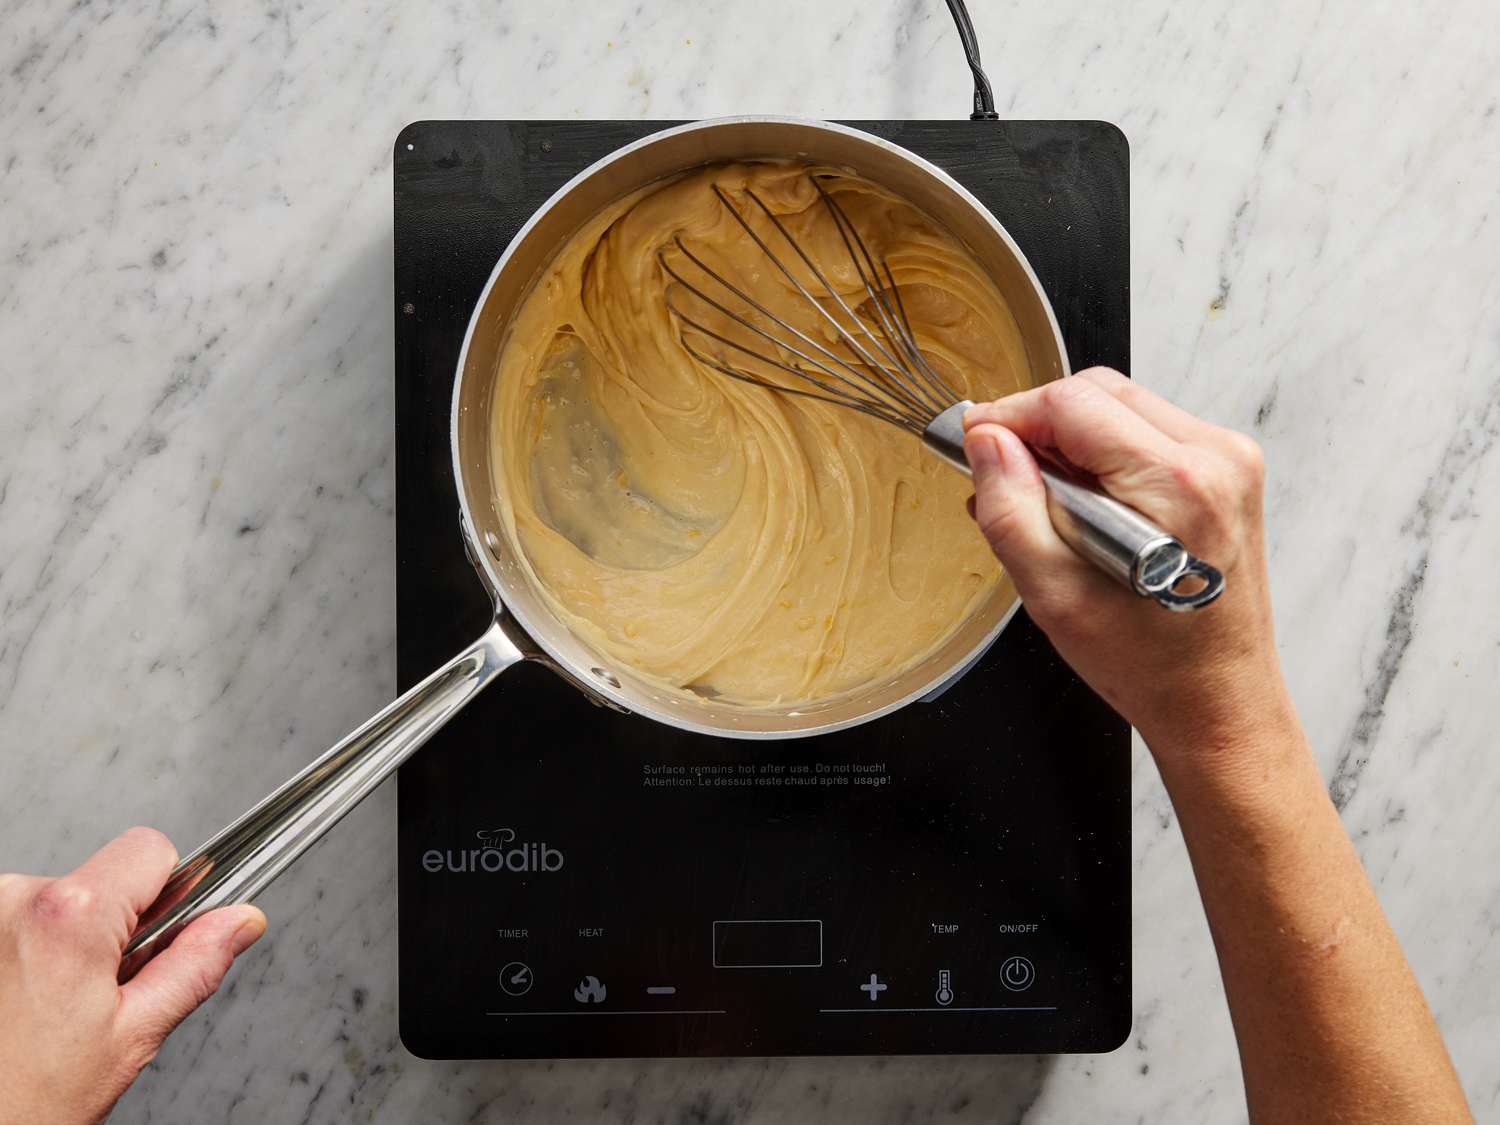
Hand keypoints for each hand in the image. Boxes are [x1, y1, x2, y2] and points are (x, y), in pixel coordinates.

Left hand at [0, 827, 265, 1124]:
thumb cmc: (24, 1103)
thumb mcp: (132, 1036)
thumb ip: (195, 965)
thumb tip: (240, 922)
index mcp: (69, 916)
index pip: (149, 849)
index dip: (169, 891)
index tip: (158, 933)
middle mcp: (12, 899)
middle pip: (101, 879)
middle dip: (114, 927)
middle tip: (98, 994)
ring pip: (59, 900)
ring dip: (66, 941)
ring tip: (51, 1006)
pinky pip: (18, 918)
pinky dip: (28, 950)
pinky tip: (22, 1002)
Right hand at [964, 367, 1290, 764]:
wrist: (1217, 701)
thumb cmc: (1150, 663)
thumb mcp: (1054, 595)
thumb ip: (1010, 509)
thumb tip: (985, 443)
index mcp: (1179, 484)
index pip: (1072, 403)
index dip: (1009, 415)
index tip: (973, 442)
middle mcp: (1216, 458)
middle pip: (1099, 392)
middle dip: (1039, 424)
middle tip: (1000, 473)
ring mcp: (1229, 461)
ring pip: (1121, 406)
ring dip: (1070, 441)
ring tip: (1044, 501)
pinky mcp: (1226, 472)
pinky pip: (1145, 432)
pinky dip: (1102, 456)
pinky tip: (1082, 506)